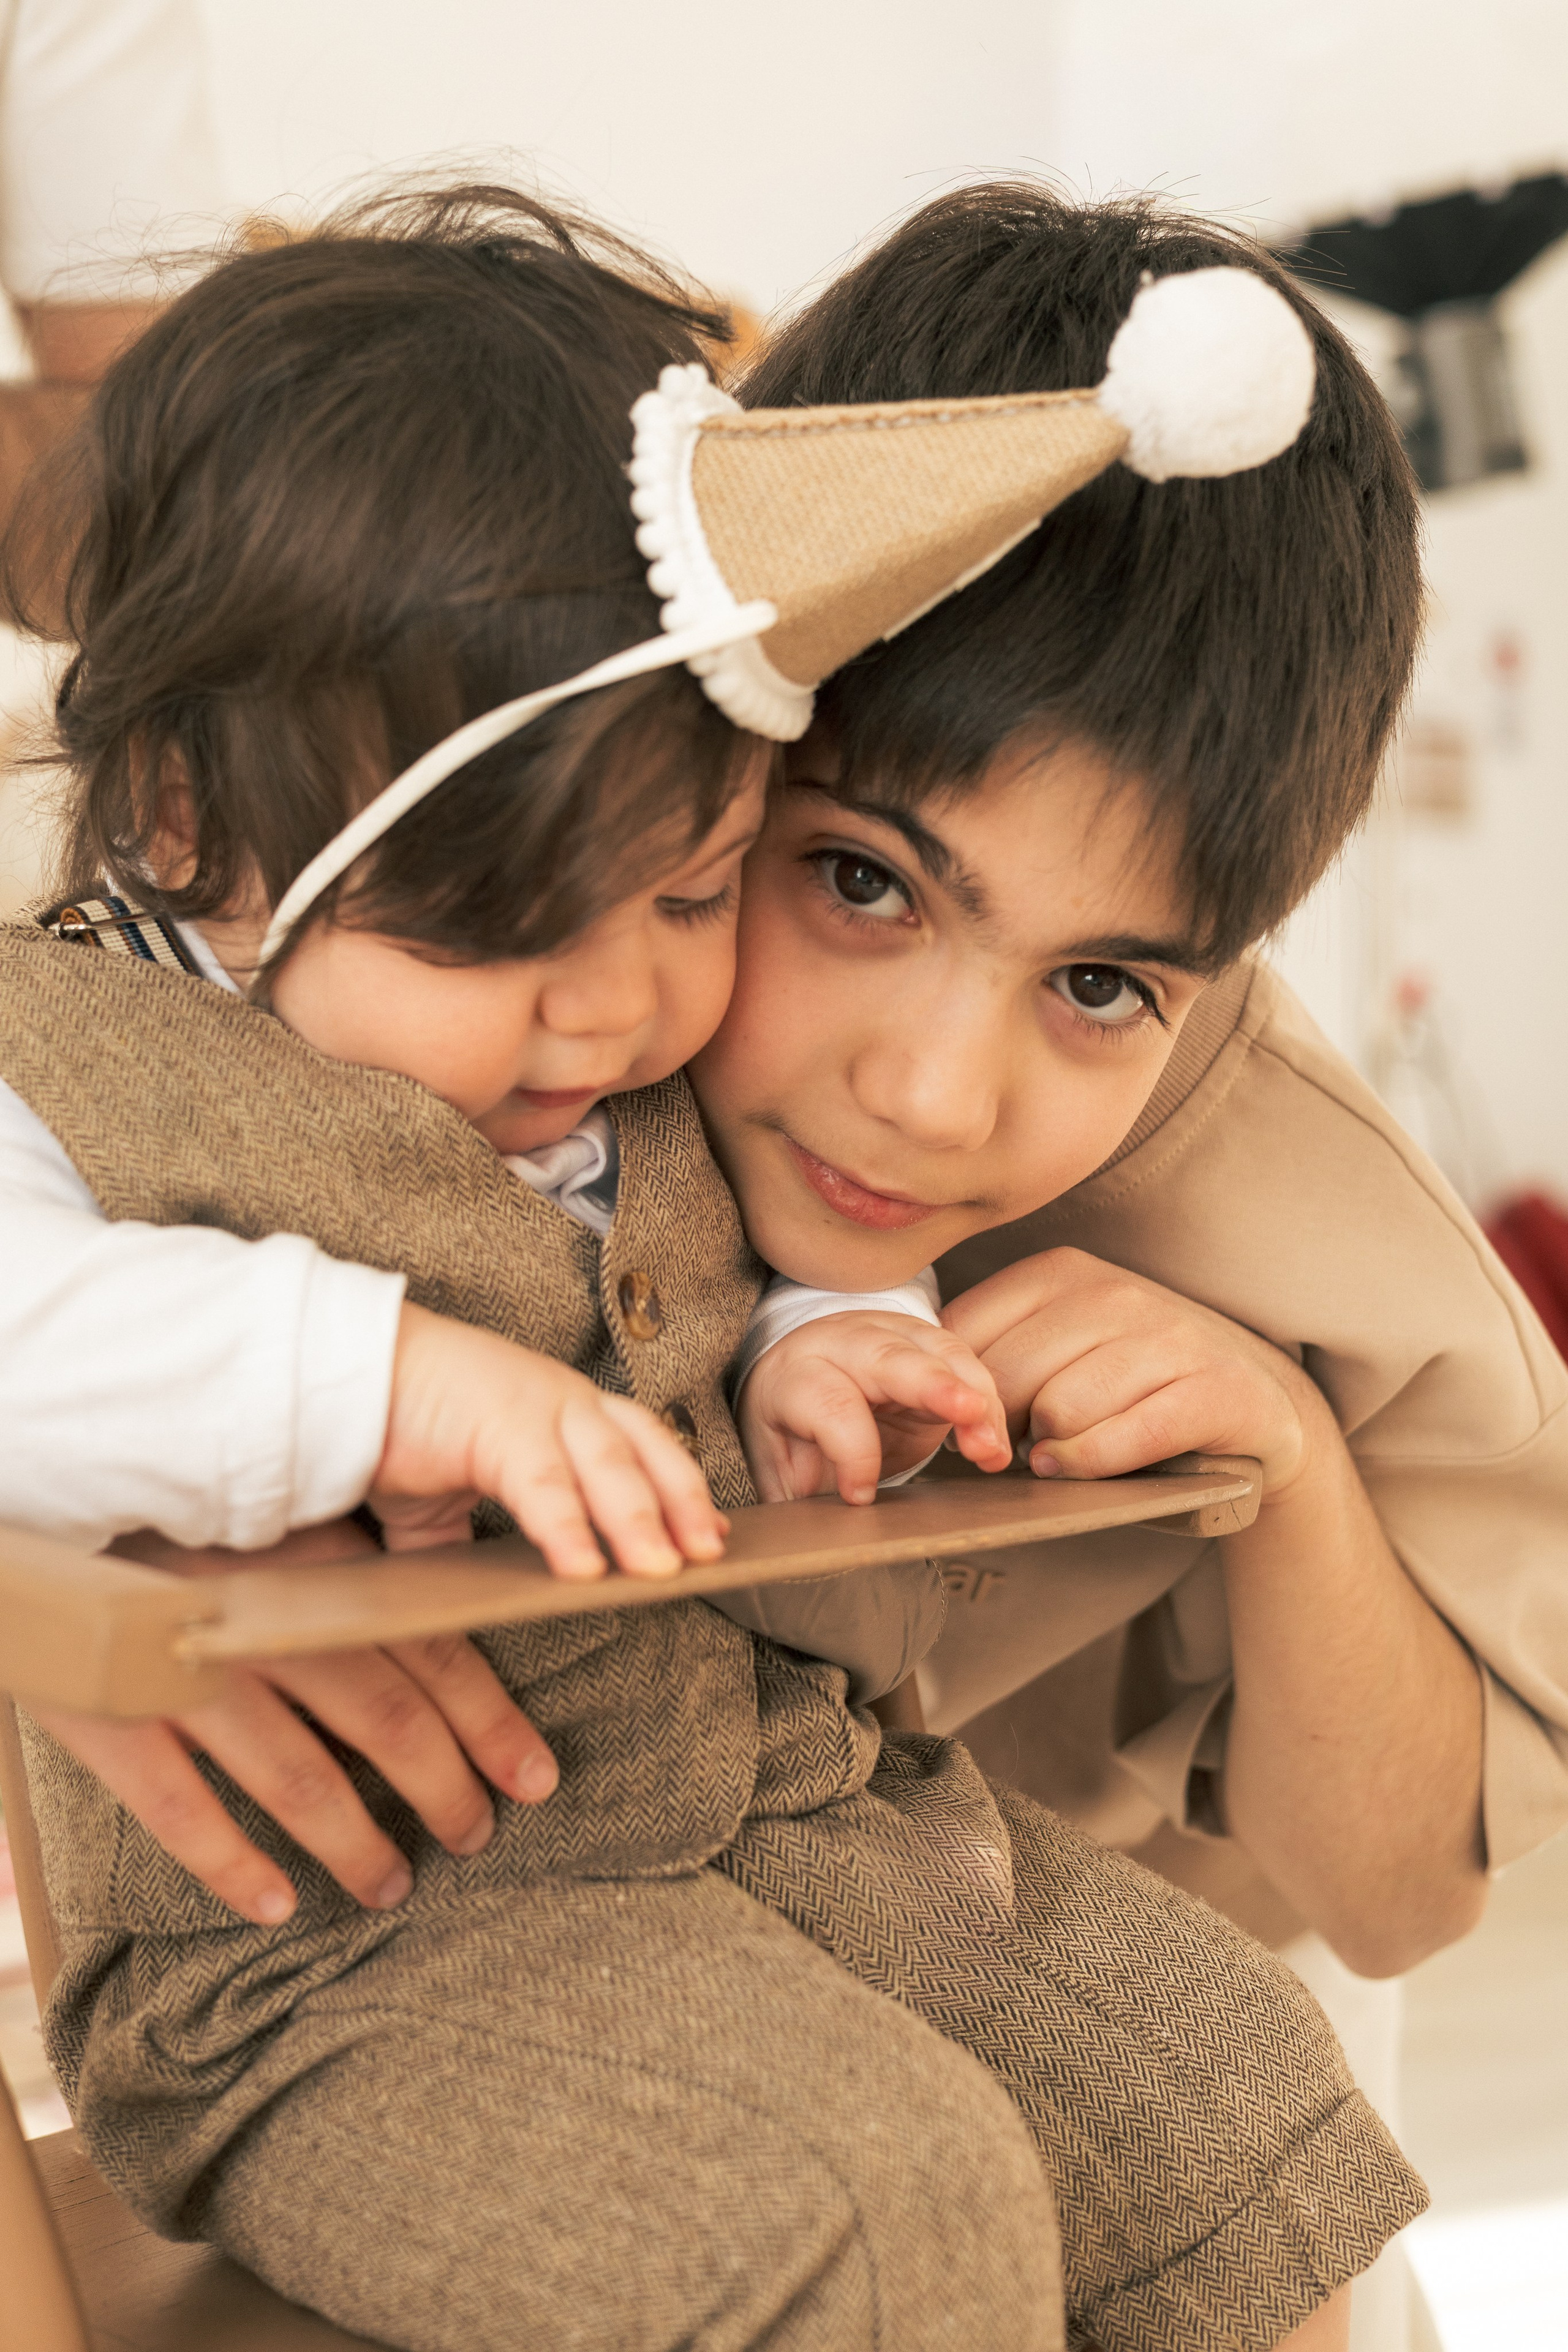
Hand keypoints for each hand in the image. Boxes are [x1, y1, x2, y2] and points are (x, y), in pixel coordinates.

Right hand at [34, 1517, 560, 1926]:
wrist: (41, 1511)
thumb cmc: (178, 1526)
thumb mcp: (278, 1528)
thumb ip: (348, 1579)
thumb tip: (440, 1635)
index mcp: (314, 1573)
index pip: (431, 1653)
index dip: (491, 1721)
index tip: (537, 1776)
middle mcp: (265, 1626)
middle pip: (385, 1722)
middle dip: (445, 1789)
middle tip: (478, 1836)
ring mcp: (188, 1677)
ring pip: (300, 1778)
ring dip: (357, 1842)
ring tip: (393, 1885)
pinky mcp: (112, 1721)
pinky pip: (183, 1812)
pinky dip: (235, 1865)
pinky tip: (276, 1905)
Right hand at [373, 1303, 728, 1577]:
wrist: (343, 1373)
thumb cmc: (396, 1424)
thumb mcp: (448, 1492)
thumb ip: (472, 1533)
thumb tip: (478, 1590)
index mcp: (561, 1408)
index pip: (642, 1445)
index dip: (680, 1488)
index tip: (710, 1533)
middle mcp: (562, 1399)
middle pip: (645, 1451)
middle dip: (682, 1504)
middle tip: (711, 1555)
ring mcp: (533, 1406)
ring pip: (609, 1465)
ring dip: (641, 1520)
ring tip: (662, 1572)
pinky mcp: (493, 1424)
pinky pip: (542, 1484)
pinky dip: (567, 1528)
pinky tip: (584, 1570)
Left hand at [738, 1311, 1010, 1504]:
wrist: (806, 1373)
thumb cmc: (793, 1425)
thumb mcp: (780, 1462)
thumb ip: (795, 1495)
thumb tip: (812, 1538)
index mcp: (797, 1375)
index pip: (830, 1405)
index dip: (852, 1452)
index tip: (862, 1496)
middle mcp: (844, 1345)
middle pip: (890, 1358)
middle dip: (935, 1385)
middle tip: (970, 1414)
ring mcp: (891, 1335)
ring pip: (940, 1352)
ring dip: (975, 1398)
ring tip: (990, 1447)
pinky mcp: (928, 1342)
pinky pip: (965, 1363)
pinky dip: (987, 1404)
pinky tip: (994, 1442)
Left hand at [942, 1248, 1325, 1497]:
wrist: (1258, 1405)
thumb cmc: (1133, 1383)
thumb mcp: (1060, 1345)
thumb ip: (995, 1353)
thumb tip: (926, 1394)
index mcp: (1061, 1272)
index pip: (964, 1333)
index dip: (955, 1393)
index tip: (967, 1423)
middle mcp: (1113, 1292)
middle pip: (1005, 1375)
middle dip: (996, 1428)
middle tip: (1010, 1450)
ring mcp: (1167, 1336)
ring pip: (1057, 1409)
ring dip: (1047, 1450)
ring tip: (1056, 1456)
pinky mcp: (1209, 1390)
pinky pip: (1118, 1440)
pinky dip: (1088, 1466)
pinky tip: (1077, 1469)